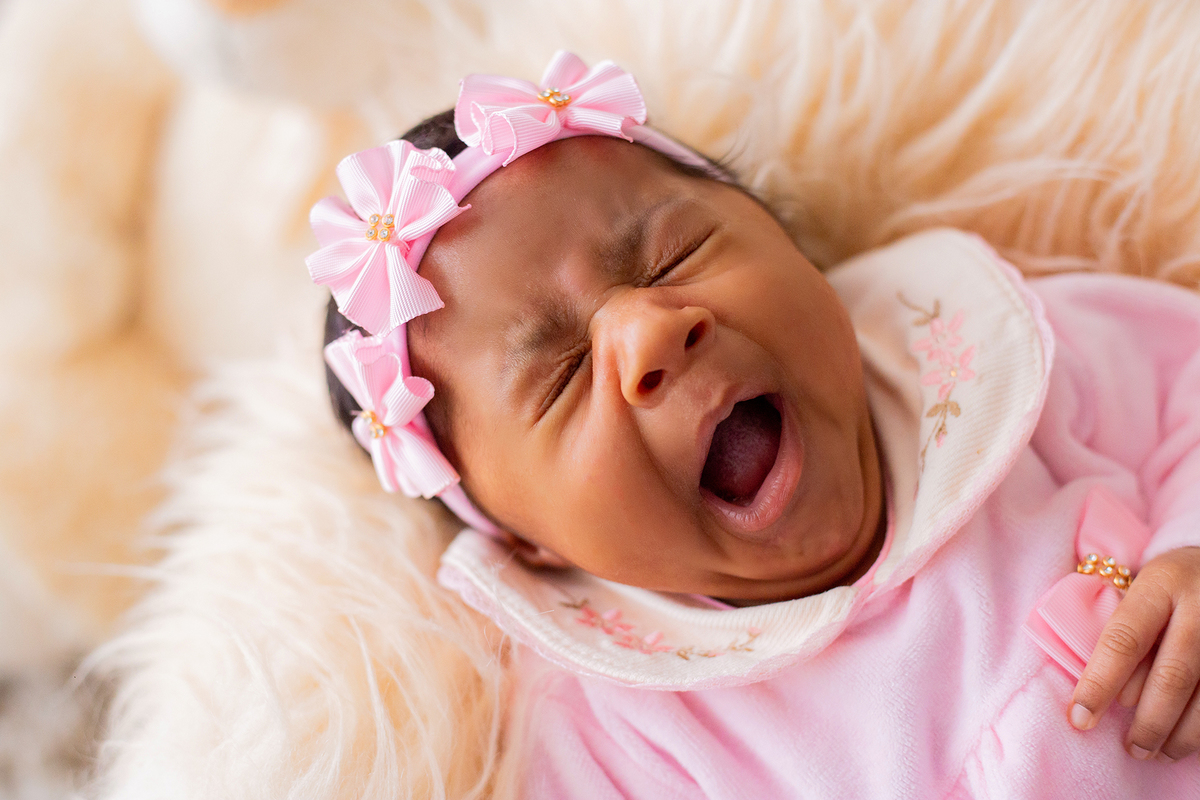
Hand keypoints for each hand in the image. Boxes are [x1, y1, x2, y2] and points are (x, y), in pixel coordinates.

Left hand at [1069, 546, 1199, 760]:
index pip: (1124, 640)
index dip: (1099, 683)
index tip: (1079, 718)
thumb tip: (1108, 696)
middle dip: (1148, 721)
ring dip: (1180, 733)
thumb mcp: (1141, 587)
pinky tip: (1185, 743)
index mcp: (1161, 584)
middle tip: (1130, 748)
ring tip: (1155, 751)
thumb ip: (1124, 630)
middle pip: (1172, 675)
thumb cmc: (1168, 583)